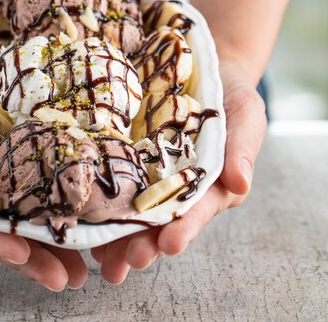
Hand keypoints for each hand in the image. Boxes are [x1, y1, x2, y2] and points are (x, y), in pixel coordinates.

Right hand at [0, 56, 87, 290]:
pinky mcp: (8, 157)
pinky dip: (55, 197)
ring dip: (52, 239)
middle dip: (35, 257)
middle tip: (68, 278)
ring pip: (23, 214)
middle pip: (2, 232)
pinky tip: (81, 211)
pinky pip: (33, 180)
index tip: (23, 255)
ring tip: (84, 263)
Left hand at [90, 59, 266, 283]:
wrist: (199, 66)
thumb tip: (241, 184)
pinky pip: (110, 181)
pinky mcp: (126, 159)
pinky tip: (82, 221)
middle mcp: (177, 188)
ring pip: (131, 212)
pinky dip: (97, 203)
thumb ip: (243, 147)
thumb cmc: (229, 95)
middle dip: (145, 243)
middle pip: (160, 221)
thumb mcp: (245, 114)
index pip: (198, 210)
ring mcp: (149, 175)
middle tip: (130, 262)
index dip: (185, 227)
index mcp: (210, 185)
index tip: (170, 244)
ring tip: (103, 261)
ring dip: (118, 238)